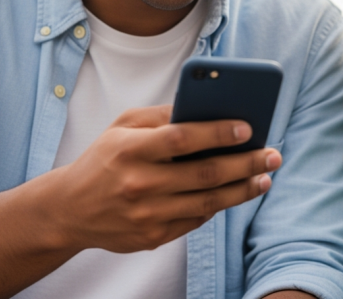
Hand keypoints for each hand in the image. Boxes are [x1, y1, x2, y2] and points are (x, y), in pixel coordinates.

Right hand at [47, 105, 280, 252]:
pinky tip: (238, 192)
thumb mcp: (122, 127)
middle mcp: (138, 184)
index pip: (181, 138)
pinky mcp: (152, 237)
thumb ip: (162, 116)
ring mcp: (146, 214)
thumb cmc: (104, 159)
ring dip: (242, 190)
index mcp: (130, 150)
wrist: (69, 210)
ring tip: (265, 177)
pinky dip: (219, 205)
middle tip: (273, 154)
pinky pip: (196, 220)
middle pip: (203, 174)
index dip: (217, 133)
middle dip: (245, 163)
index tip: (248, 128)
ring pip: (207, 202)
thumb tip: (207, 106)